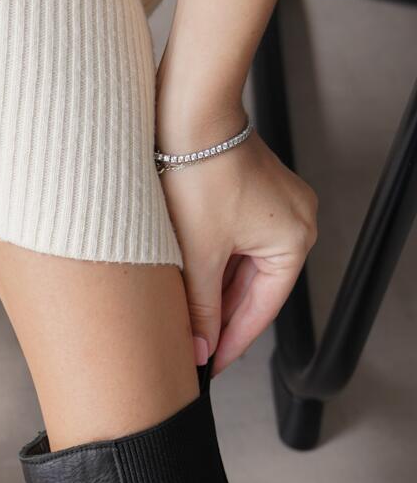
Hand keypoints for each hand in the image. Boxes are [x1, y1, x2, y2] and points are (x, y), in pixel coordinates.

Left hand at [159, 128, 317, 374]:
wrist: (188, 115)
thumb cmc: (199, 175)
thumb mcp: (197, 254)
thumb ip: (199, 308)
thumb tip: (199, 351)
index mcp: (295, 241)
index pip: (263, 309)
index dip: (233, 342)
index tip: (210, 367)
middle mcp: (297, 222)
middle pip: (254, 288)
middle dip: (221, 318)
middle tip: (192, 350)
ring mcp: (278, 206)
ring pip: (243, 266)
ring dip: (215, 291)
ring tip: (185, 320)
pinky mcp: (255, 193)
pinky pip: (239, 242)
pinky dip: (216, 264)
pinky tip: (188, 282)